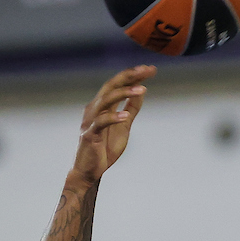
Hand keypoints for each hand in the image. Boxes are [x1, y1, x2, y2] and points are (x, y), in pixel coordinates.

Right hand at [73, 65, 156, 183]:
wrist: (89, 171)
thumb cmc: (104, 148)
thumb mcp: (124, 126)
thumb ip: (131, 109)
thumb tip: (141, 91)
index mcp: (102, 106)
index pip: (117, 85)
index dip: (133, 76)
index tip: (150, 69)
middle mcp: (94, 109)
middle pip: (110, 86)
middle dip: (129, 77)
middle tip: (146, 70)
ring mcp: (90, 121)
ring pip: (105, 101)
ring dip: (123, 93)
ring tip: (142, 89)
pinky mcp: (89, 135)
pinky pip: (100, 123)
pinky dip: (112, 118)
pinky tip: (124, 116)